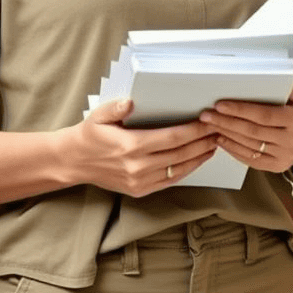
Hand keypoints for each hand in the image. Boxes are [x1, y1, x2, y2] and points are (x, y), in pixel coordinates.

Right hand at [72, 98, 217, 197]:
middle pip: (181, 153)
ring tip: (214, 144)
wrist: (74, 162)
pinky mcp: (140, 190)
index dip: (193, 130)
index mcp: (130, 146)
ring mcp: (140, 181)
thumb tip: (130, 102)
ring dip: (200, 157)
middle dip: (203, 142)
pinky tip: (197, 160)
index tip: (207, 121)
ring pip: (179, 169)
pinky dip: (187, 170)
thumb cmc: (89, 135)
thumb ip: (115, 108)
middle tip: (219, 131)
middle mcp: (138, 166)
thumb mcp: (98, 116)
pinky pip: (171, 181)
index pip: (172, 138)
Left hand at [199, 82, 292, 172]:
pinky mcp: (277, 167)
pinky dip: (233, 149)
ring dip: (226, 135)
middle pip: (252, 131)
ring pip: (249, 146)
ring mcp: (285, 157)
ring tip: (209, 125)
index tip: (220, 105)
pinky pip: (251, 160)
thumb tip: (270, 80)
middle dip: (226, 122)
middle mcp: (292, 141)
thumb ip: (290, 87)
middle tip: (207, 115)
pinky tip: (221, 139)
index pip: (264, 115)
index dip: (240, 110)